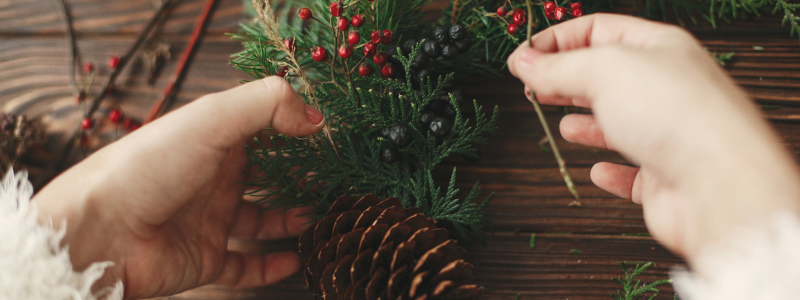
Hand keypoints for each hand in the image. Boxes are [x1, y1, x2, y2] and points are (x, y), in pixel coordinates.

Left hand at [33, 77, 325, 298]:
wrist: (98, 232)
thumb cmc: (147, 168)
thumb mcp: (212, 118)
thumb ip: (268, 104)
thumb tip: (316, 116)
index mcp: (214, 141)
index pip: (261, 130)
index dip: (294, 129)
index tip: (328, 135)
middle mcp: (214, 180)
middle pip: (266, 177)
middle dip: (299, 179)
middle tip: (333, 181)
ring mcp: (210, 221)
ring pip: (262, 221)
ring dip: (292, 220)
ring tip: (321, 216)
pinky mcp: (205, 259)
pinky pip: (247, 265)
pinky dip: (273, 266)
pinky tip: (295, 259)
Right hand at [508, 14, 799, 260]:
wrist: (719, 182)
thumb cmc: (674, 114)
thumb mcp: (602, 70)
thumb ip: (557, 67)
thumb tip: (522, 62)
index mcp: (659, 47)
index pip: (599, 30)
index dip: (557, 41)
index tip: (522, 58)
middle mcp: (667, 87)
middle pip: (607, 75)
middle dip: (566, 79)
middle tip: (531, 87)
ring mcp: (669, 133)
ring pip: (621, 123)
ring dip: (590, 123)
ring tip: (564, 124)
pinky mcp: (666, 177)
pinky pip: (634, 172)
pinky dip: (613, 172)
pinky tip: (597, 171)